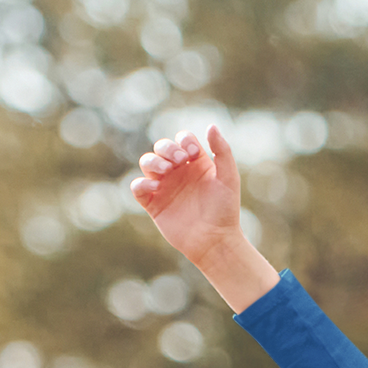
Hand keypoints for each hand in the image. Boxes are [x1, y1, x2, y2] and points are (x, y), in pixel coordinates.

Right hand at [131, 124, 242, 265]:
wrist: (216, 241)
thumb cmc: (225, 211)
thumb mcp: (229, 178)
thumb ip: (223, 151)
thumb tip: (211, 125)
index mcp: (196, 163)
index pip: (182, 139)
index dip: (184, 140)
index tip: (192, 154)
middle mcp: (178, 172)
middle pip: (162, 147)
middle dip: (167, 149)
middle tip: (179, 162)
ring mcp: (165, 187)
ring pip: (147, 162)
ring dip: (153, 162)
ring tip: (166, 171)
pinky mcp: (154, 204)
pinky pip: (138, 188)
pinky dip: (142, 184)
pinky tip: (155, 188)